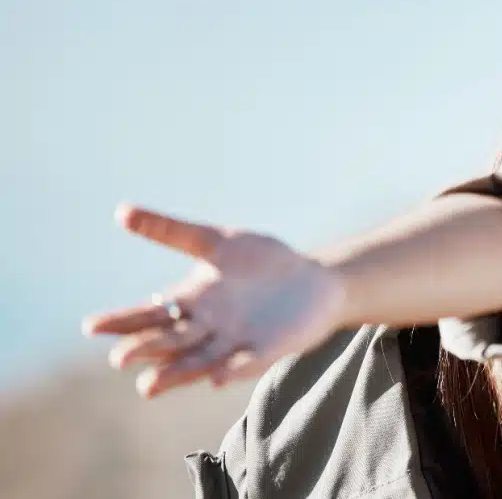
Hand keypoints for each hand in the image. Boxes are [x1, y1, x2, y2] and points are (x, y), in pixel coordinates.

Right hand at [81, 204, 347, 397]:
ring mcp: (235, 344)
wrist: (315, 280)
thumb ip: (172, 231)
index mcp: (190, 303)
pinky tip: (217, 378)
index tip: (90, 326)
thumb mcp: (215, 241)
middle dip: (146, 350)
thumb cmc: (263, 262)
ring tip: (148, 387)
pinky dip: (232, 370)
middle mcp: (206, 329)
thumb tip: (121, 211)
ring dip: (176, 374)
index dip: (122, 321)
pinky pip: (247, 363)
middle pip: (169, 342)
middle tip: (119, 358)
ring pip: (199, 362)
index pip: (149, 314)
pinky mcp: (268, 351)